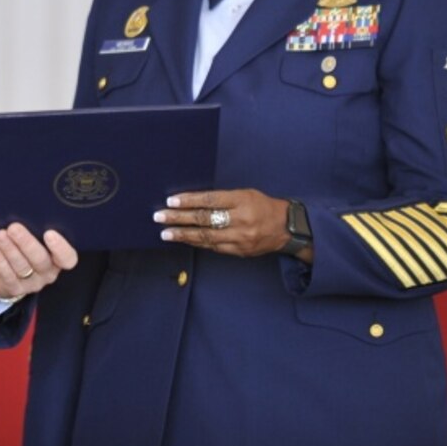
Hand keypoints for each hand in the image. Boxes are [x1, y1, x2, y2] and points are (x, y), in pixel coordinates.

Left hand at [0, 223, 78, 300]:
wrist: (8, 273)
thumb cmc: (26, 248)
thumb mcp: (36, 239)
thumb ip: (37, 229)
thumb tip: (29, 209)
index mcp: (58, 259)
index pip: (68, 258)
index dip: (61, 247)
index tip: (49, 233)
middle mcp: (48, 273)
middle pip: (40, 260)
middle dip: (26, 243)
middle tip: (14, 228)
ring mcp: (32, 283)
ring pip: (22, 267)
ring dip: (10, 249)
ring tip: (0, 235)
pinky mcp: (16, 288)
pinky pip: (7, 275)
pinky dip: (0, 260)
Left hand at [154, 188, 300, 259]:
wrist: (287, 228)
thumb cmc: (262, 205)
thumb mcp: (245, 194)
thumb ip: (222, 198)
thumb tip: (192, 201)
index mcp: (242, 200)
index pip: (210, 200)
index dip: (189, 200)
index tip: (170, 201)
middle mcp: (241, 220)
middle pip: (205, 219)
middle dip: (179, 218)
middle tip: (160, 217)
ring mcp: (240, 238)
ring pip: (206, 237)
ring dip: (183, 235)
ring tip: (165, 233)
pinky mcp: (239, 251)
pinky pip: (214, 247)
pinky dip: (197, 243)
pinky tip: (183, 240)